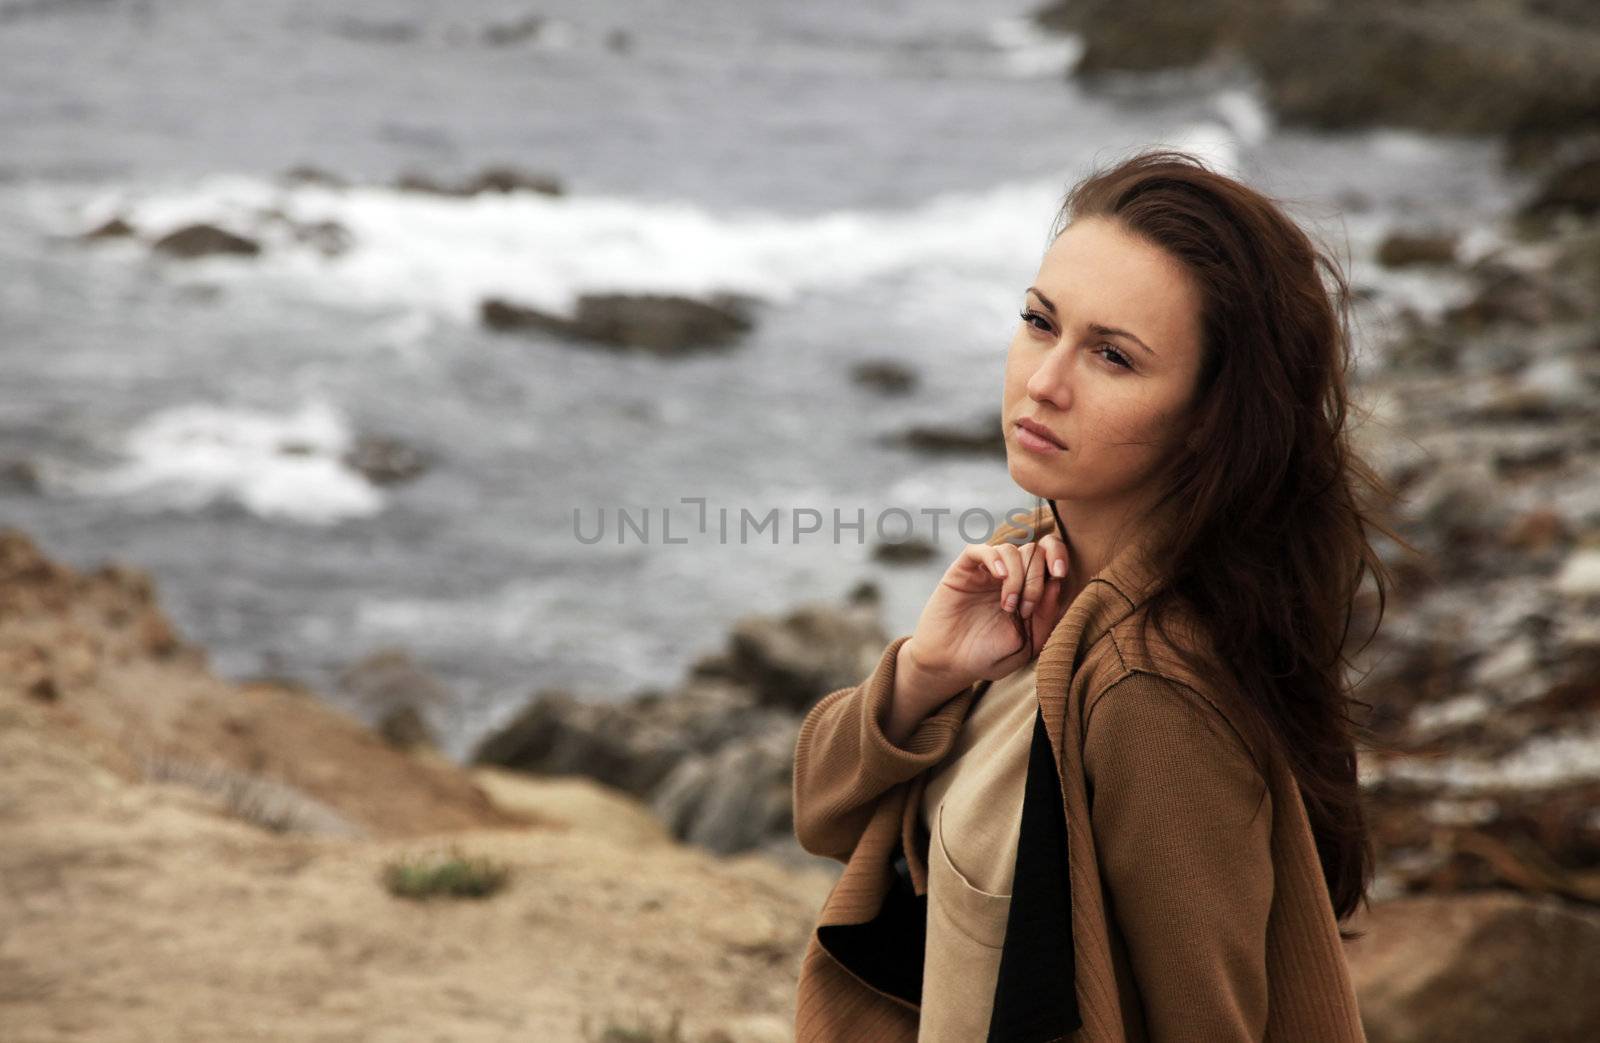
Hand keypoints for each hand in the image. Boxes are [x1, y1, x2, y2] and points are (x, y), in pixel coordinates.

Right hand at [901, 531, 1071, 704]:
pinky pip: (979, 550)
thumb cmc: (988, 657)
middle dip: (1036, 578)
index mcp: (1029, 590)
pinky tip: (998, 576)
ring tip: (1008, 606)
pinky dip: (994, 557)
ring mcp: (986, 573)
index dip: (1059, 556)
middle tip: (1025, 609)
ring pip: (1010, 549)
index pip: (1049, 556)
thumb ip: (1045, 617)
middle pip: (1033, 550)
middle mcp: (1009, 577)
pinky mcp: (963, 572)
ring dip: (1016, 576)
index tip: (1060, 574)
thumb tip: (1057, 582)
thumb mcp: (1026, 645)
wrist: (950, 665)